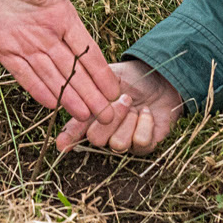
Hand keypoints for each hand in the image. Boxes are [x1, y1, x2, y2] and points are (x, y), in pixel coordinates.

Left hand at [0, 0, 119, 118]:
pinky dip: (36, 88)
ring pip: (51, 75)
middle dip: (90, 94)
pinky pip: (22, 73)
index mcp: (62, 17)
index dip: (101, 72)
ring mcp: (25, 43)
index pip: (86, 50)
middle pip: (72, 70)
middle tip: (107, 118)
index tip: (116, 92)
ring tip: (85, 117)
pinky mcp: (2, 48)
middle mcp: (47, 35)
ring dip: (67, 96)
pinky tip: (51, 104)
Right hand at [55, 59, 184, 154]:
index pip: (74, 131)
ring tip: (136, 106)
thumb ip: (92, 85)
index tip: (62, 144)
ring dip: (130, 120)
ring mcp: (124, 141)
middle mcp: (105, 132)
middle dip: (111, 117)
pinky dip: (146, 123)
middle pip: (96, 139)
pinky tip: (147, 114)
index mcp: (91, 114)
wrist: (161, 79)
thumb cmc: (132, 77)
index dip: (68, 139)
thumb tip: (75, 91)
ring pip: (118, 144)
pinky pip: (140, 142)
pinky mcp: (144, 146)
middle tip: (125, 99)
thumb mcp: (109, 76)